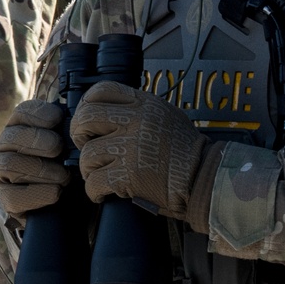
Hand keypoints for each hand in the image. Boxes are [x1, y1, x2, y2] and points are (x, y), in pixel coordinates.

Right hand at [0, 100, 70, 216]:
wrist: (60, 202)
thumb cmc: (64, 164)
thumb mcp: (66, 144)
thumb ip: (67, 132)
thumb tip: (77, 123)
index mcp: (20, 128)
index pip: (22, 113)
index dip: (38, 114)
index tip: (58, 119)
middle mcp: (5, 147)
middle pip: (11, 137)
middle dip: (37, 140)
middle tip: (58, 148)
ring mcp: (1, 173)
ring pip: (10, 165)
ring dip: (41, 169)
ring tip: (64, 176)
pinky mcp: (5, 198)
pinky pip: (14, 195)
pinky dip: (39, 193)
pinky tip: (56, 192)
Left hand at [68, 81, 215, 227]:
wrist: (205, 178)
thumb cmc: (186, 151)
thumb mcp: (165, 115)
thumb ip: (137, 110)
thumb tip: (105, 112)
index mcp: (145, 104)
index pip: (101, 91)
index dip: (86, 105)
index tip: (88, 121)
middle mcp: (137, 122)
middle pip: (85, 118)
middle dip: (78, 134)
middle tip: (86, 145)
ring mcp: (132, 148)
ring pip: (87, 154)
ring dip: (89, 168)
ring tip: (100, 173)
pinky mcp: (129, 175)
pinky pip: (94, 182)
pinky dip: (94, 191)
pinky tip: (103, 192)